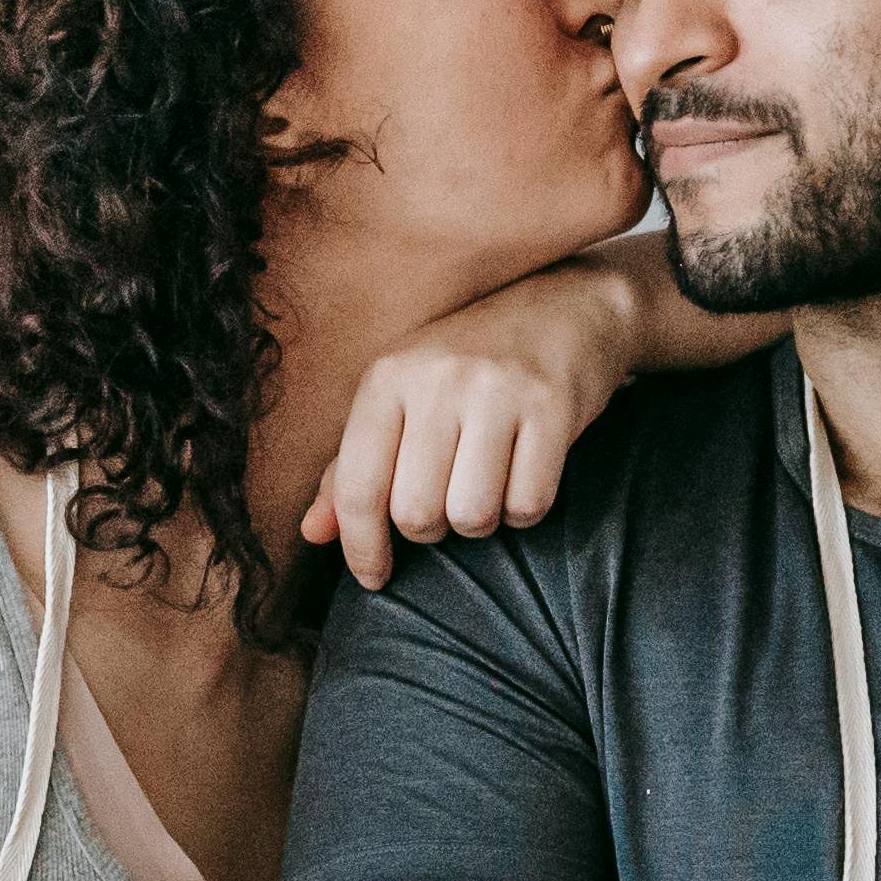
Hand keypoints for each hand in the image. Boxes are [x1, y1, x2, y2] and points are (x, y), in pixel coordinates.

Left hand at [297, 253, 648, 590]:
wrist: (568, 303)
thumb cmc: (470, 364)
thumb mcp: (400, 398)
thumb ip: (351, 466)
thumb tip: (311, 533)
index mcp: (387, 377)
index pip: (357, 486)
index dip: (360, 547)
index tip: (374, 577)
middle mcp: (438, 380)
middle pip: (416, 513)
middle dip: (430, 530)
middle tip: (446, 502)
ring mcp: (498, 390)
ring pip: (472, 516)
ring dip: (479, 524)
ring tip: (485, 487)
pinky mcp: (553, 407)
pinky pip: (528, 504)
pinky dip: (525, 511)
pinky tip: (523, 477)